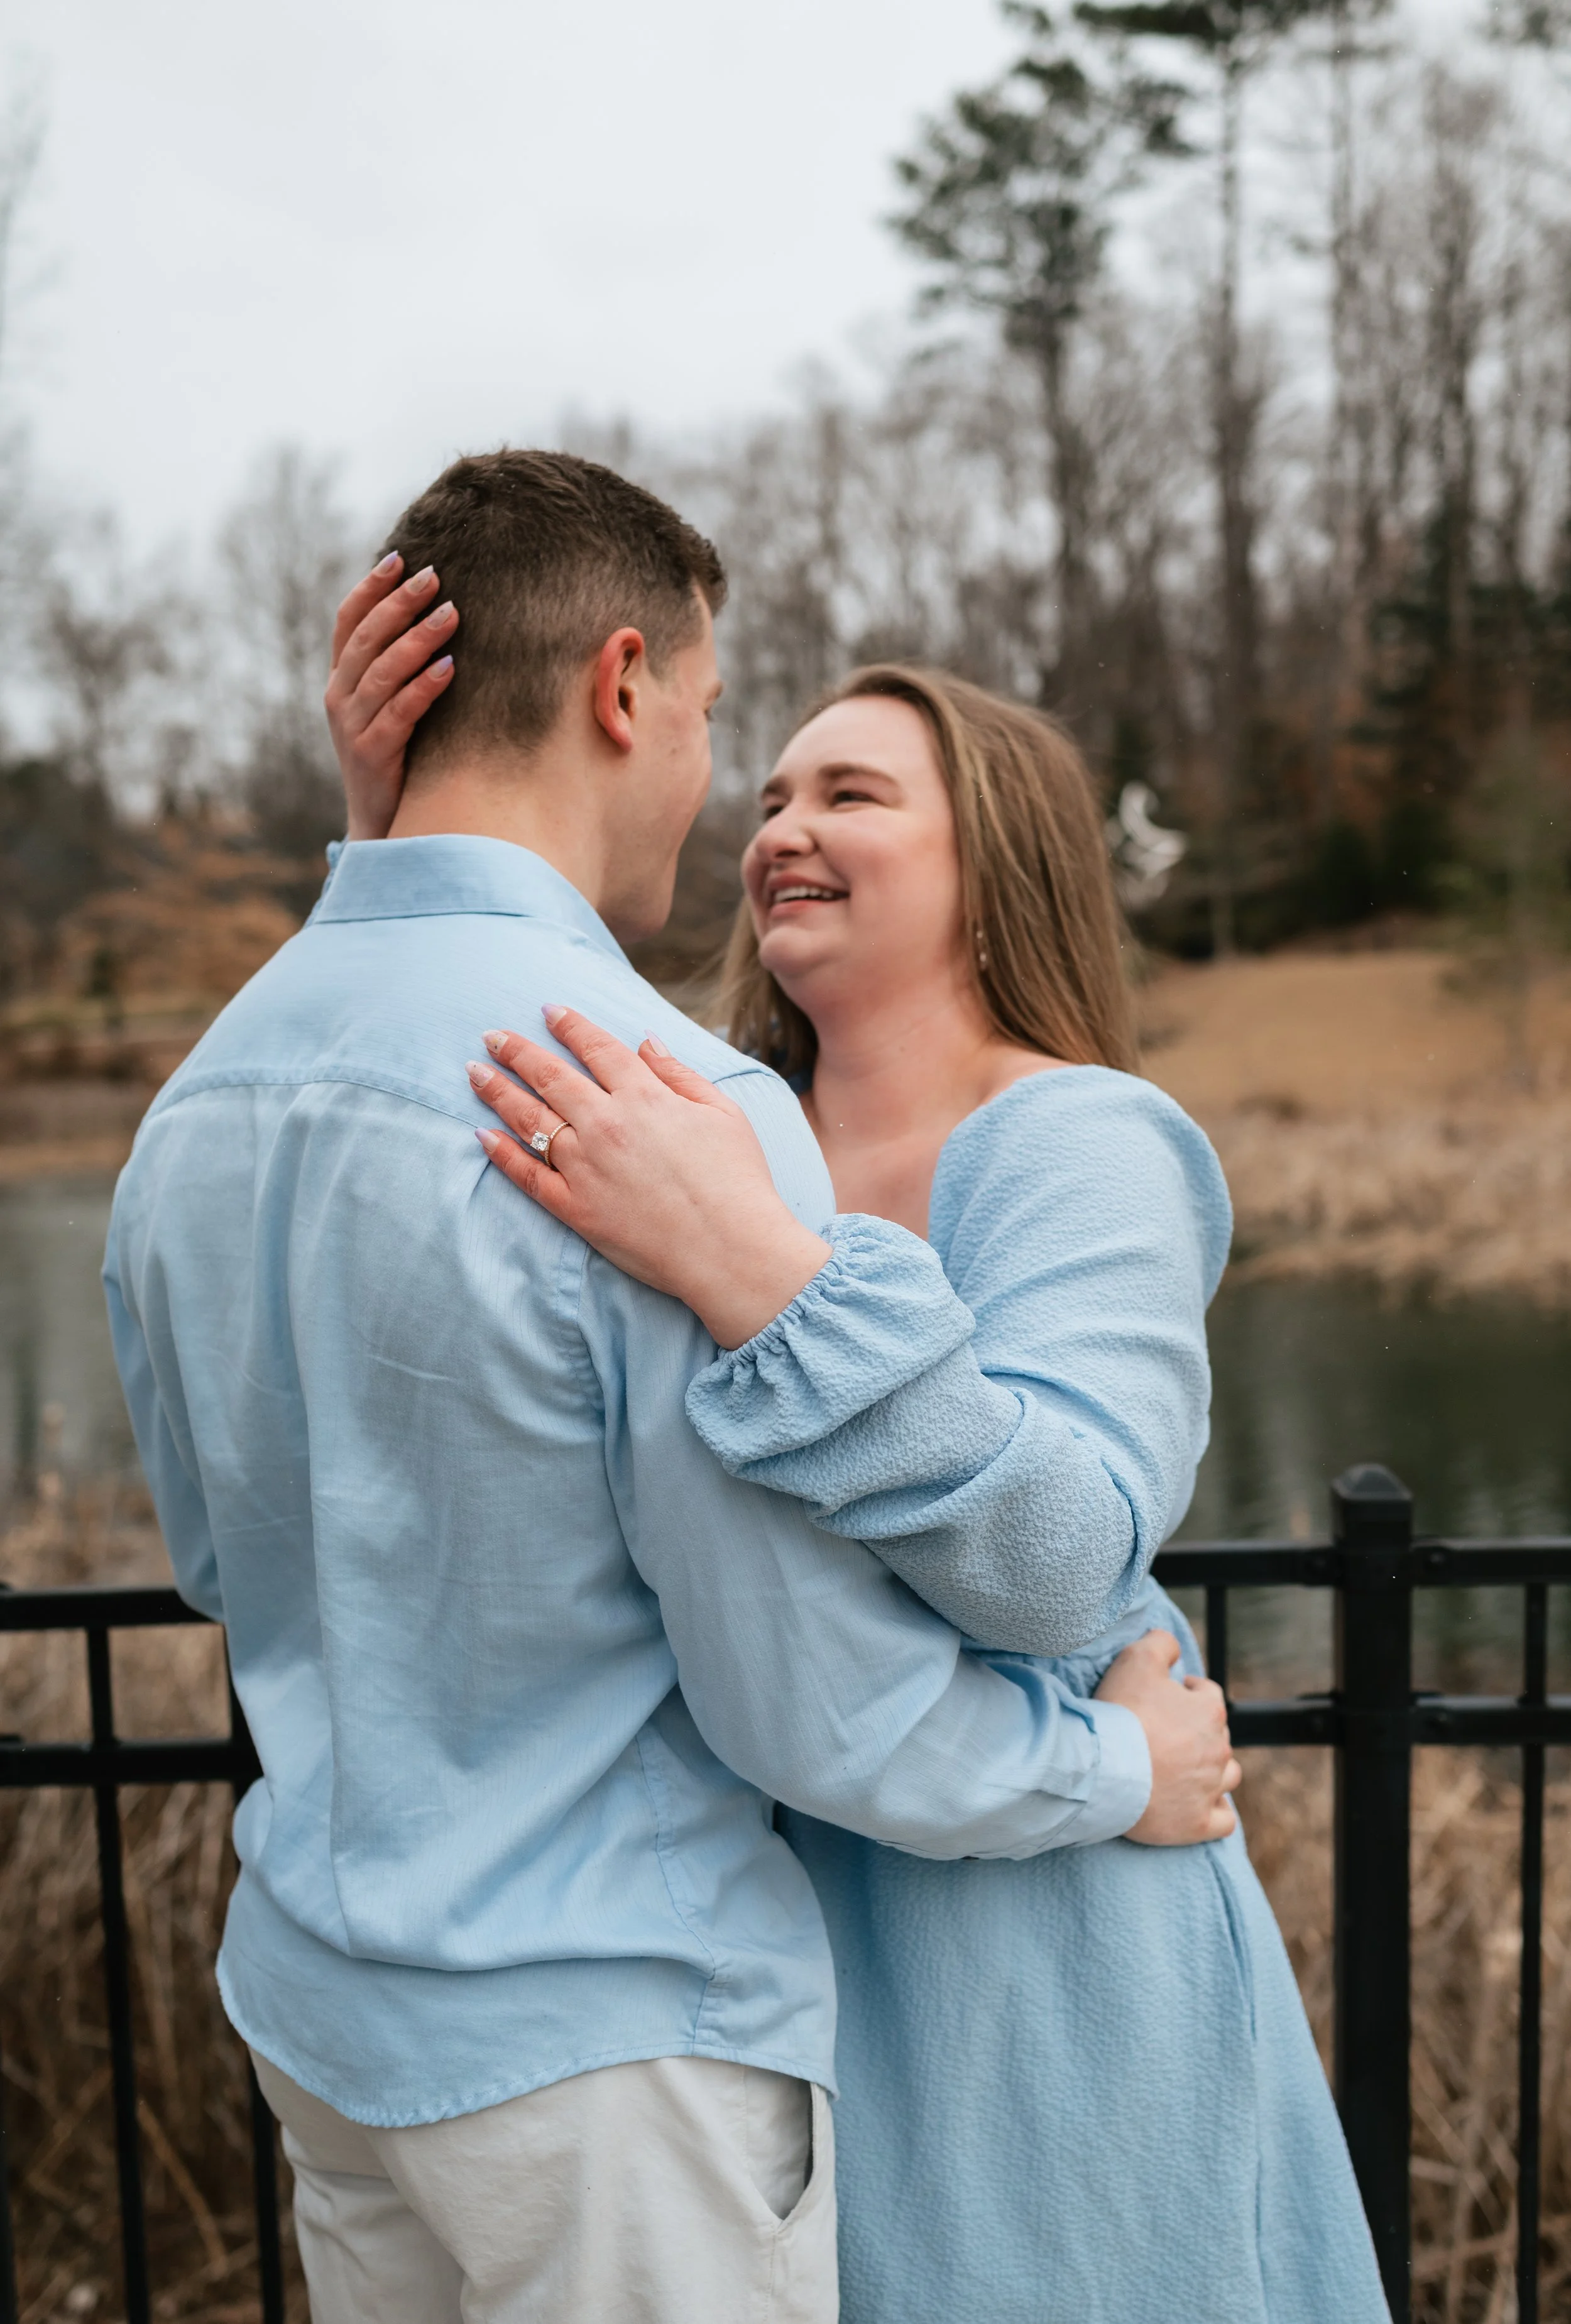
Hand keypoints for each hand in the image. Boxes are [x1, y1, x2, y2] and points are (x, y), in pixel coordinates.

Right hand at [324, 553, 458, 840]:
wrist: (380, 824)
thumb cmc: (395, 759)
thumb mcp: (387, 708)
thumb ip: (398, 669)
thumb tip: (435, 619)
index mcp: (340, 681)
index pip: (347, 622)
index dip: (370, 588)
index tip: (399, 558)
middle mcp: (339, 698)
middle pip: (366, 639)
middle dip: (398, 604)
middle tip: (433, 576)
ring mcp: (352, 727)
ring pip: (381, 672)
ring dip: (416, 640)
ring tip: (451, 614)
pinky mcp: (371, 755)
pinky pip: (399, 714)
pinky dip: (423, 688)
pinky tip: (449, 667)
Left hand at [466, 1007, 832, 1348]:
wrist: (731, 1250)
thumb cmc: (737, 1181)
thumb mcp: (723, 1113)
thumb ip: (679, 1074)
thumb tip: (646, 1043)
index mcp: (644, 1097)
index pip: (597, 1048)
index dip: (570, 1025)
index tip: (548, 1010)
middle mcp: (606, 1125)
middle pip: (550, 1077)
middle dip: (517, 1051)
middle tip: (491, 1036)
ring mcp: (586, 1168)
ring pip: (530, 1120)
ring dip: (498, 1092)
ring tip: (475, 1073)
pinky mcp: (577, 1209)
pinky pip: (528, 1176)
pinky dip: (502, 1155)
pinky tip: (482, 1136)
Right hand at [1094, 1630, 1240, 1845]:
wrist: (1104, 1769)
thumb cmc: (1121, 1714)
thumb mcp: (1136, 1659)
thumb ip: (1160, 1643)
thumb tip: (1172, 1644)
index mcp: (1209, 1711)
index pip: (1208, 1693)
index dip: (1187, 1691)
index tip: (1165, 1697)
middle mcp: (1218, 1750)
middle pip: (1218, 1736)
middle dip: (1197, 1731)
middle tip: (1163, 1733)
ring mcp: (1209, 1789)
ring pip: (1228, 1776)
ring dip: (1213, 1770)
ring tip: (1184, 1768)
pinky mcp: (1197, 1823)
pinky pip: (1223, 1820)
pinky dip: (1215, 1812)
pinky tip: (1199, 1804)